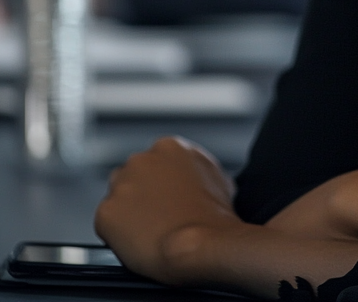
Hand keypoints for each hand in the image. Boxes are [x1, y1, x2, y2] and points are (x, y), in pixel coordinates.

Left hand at [95, 136, 239, 285]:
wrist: (199, 244)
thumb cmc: (212, 217)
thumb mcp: (217, 179)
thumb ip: (197, 170)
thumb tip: (195, 179)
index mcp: (169, 147)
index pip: (156, 162)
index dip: (161, 183)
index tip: (166, 197)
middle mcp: (142, 160)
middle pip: (132, 175)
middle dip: (141, 193)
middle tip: (156, 214)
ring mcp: (121, 186)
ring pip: (117, 197)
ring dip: (127, 210)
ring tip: (148, 230)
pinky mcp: (106, 213)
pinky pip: (106, 223)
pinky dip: (116, 234)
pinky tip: (138, 241)